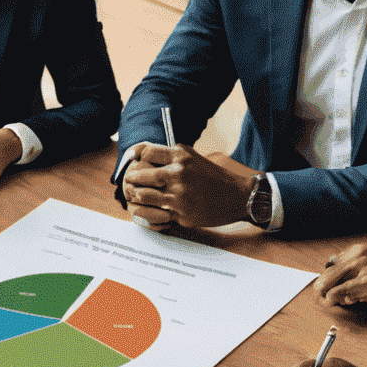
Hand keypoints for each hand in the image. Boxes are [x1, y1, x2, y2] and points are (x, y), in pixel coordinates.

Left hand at [121, 145, 257, 229]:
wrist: (237, 197)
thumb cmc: (212, 176)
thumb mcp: (193, 157)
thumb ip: (170, 154)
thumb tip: (142, 152)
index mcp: (182, 157)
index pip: (147, 153)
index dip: (139, 158)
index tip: (137, 163)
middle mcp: (179, 174)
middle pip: (141, 175)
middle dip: (131, 179)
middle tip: (128, 182)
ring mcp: (179, 196)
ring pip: (143, 196)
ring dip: (135, 196)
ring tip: (134, 195)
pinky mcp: (181, 214)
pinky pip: (155, 214)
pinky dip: (147, 212)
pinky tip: (145, 209)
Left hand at [315, 245, 366, 313]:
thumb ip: (348, 268)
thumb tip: (323, 275)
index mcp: (357, 250)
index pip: (328, 266)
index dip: (328, 282)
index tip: (337, 290)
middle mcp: (359, 256)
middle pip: (325, 276)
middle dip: (326, 291)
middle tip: (337, 299)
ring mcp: (364, 268)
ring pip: (329, 285)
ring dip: (333, 297)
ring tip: (350, 299)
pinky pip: (339, 293)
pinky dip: (339, 300)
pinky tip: (354, 301)